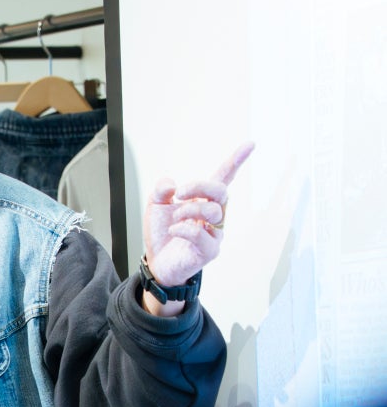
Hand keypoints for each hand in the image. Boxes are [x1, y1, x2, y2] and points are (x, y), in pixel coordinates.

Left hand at [143, 142, 253, 290]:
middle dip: (199, 187)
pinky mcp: (209, 250)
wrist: (157, 263)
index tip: (250, 144)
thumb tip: (172, 184)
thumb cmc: (163, 233)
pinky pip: (202, 234)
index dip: (236, 161)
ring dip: (188, 210)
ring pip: (213, 211)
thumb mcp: (155, 205)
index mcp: (204, 199)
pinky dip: (183, 228)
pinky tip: (174, 230)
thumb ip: (161, 190)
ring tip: (174, 219)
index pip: (224, 177)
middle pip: (221, 191)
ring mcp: (215, 232)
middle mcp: (214, 214)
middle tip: (179, 194)